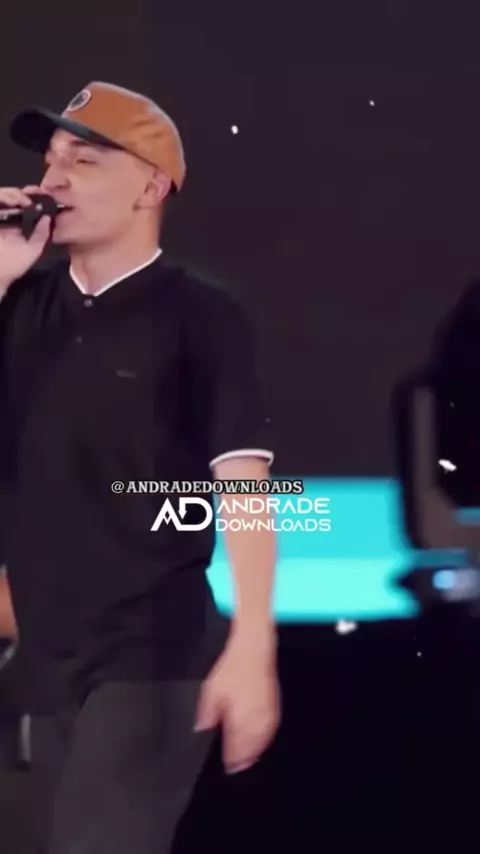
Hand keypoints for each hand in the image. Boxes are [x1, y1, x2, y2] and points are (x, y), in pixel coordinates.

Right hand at [0, 186, 51, 292]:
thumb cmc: (13, 265)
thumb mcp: (33, 250)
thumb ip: (41, 234)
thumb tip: (48, 218)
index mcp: (17, 224)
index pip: (24, 204)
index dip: (33, 198)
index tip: (41, 195)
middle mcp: (6, 217)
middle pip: (13, 196)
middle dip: (23, 193)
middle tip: (32, 195)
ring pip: (3, 194)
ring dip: (13, 193)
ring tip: (23, 199)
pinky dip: (4, 196)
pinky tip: (14, 201)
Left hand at [194, 630, 280, 773]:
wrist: (254, 652)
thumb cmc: (232, 671)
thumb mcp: (211, 692)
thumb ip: (206, 715)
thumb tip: (201, 731)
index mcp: (240, 725)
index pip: (236, 757)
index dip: (229, 765)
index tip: (224, 768)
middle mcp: (257, 727)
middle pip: (251, 757)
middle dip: (241, 762)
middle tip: (232, 766)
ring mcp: (268, 720)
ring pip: (261, 748)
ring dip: (251, 753)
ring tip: (242, 757)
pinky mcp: (275, 712)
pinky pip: (268, 736)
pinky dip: (261, 742)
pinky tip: (254, 740)